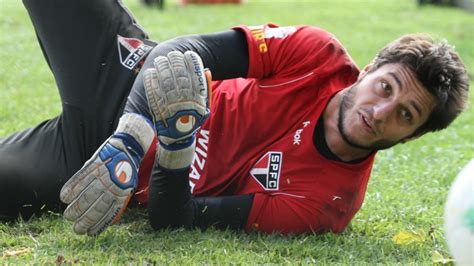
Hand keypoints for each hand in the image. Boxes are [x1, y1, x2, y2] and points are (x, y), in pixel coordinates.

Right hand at [60, 113, 153, 234]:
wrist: (127, 147)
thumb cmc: (126, 170)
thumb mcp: (127, 187)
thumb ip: (117, 202)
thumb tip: (108, 221)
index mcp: (122, 193)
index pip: (107, 213)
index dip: (96, 224)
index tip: (88, 232)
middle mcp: (111, 185)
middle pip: (93, 206)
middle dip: (83, 220)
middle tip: (76, 229)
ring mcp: (101, 175)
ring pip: (84, 195)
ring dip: (75, 208)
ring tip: (68, 216)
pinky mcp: (93, 165)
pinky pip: (79, 179)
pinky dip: (70, 189)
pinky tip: (64, 197)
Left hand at [144, 51, 210, 169]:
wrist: (177, 138)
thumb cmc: (192, 120)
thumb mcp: (205, 107)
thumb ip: (206, 89)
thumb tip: (207, 71)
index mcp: (196, 97)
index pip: (194, 72)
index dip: (191, 60)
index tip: (188, 54)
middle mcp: (183, 97)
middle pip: (178, 71)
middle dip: (175, 60)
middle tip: (173, 54)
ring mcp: (169, 100)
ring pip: (164, 76)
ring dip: (162, 65)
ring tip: (161, 60)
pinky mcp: (156, 105)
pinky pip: (153, 87)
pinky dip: (151, 77)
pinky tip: (152, 71)